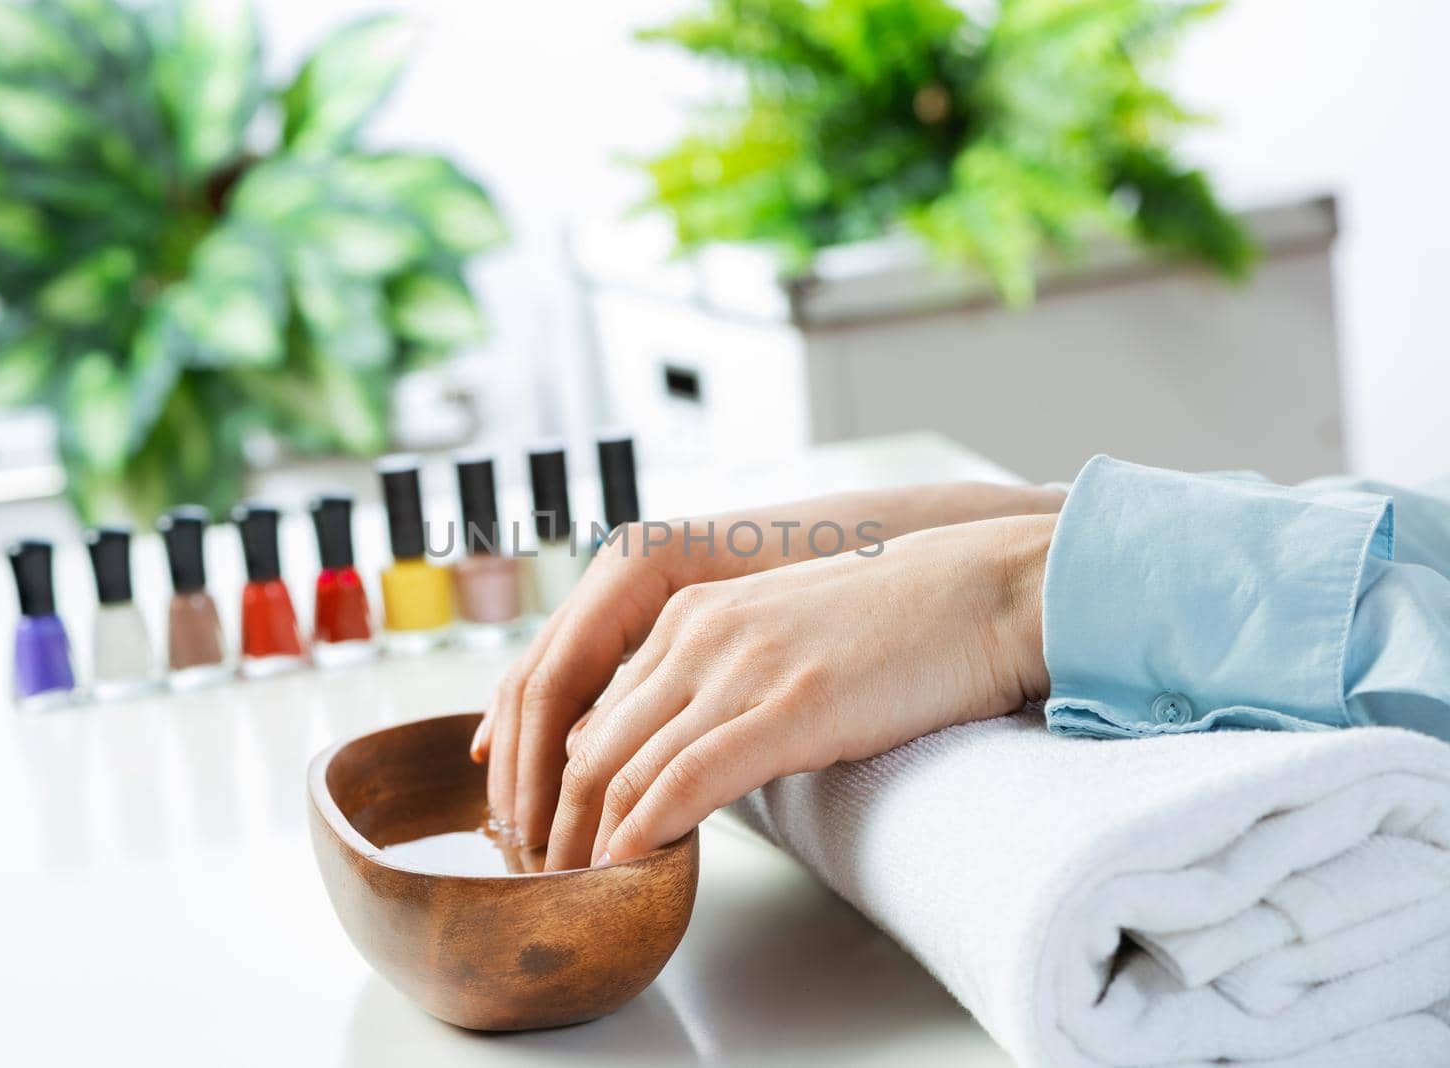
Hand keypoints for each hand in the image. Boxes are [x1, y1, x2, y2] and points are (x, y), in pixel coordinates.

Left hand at [542, 513, 1054, 869]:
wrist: (986, 588)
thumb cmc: (895, 623)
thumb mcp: (778, 634)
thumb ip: (713, 676)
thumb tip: (665, 747)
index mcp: (689, 612)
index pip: (588, 707)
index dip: (556, 780)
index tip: (553, 831)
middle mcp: (698, 633)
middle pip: (588, 745)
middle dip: (553, 820)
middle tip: (547, 875)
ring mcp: (741, 669)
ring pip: (623, 768)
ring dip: (586, 840)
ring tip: (576, 887)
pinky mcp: (789, 709)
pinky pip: (687, 781)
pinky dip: (643, 832)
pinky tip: (624, 866)